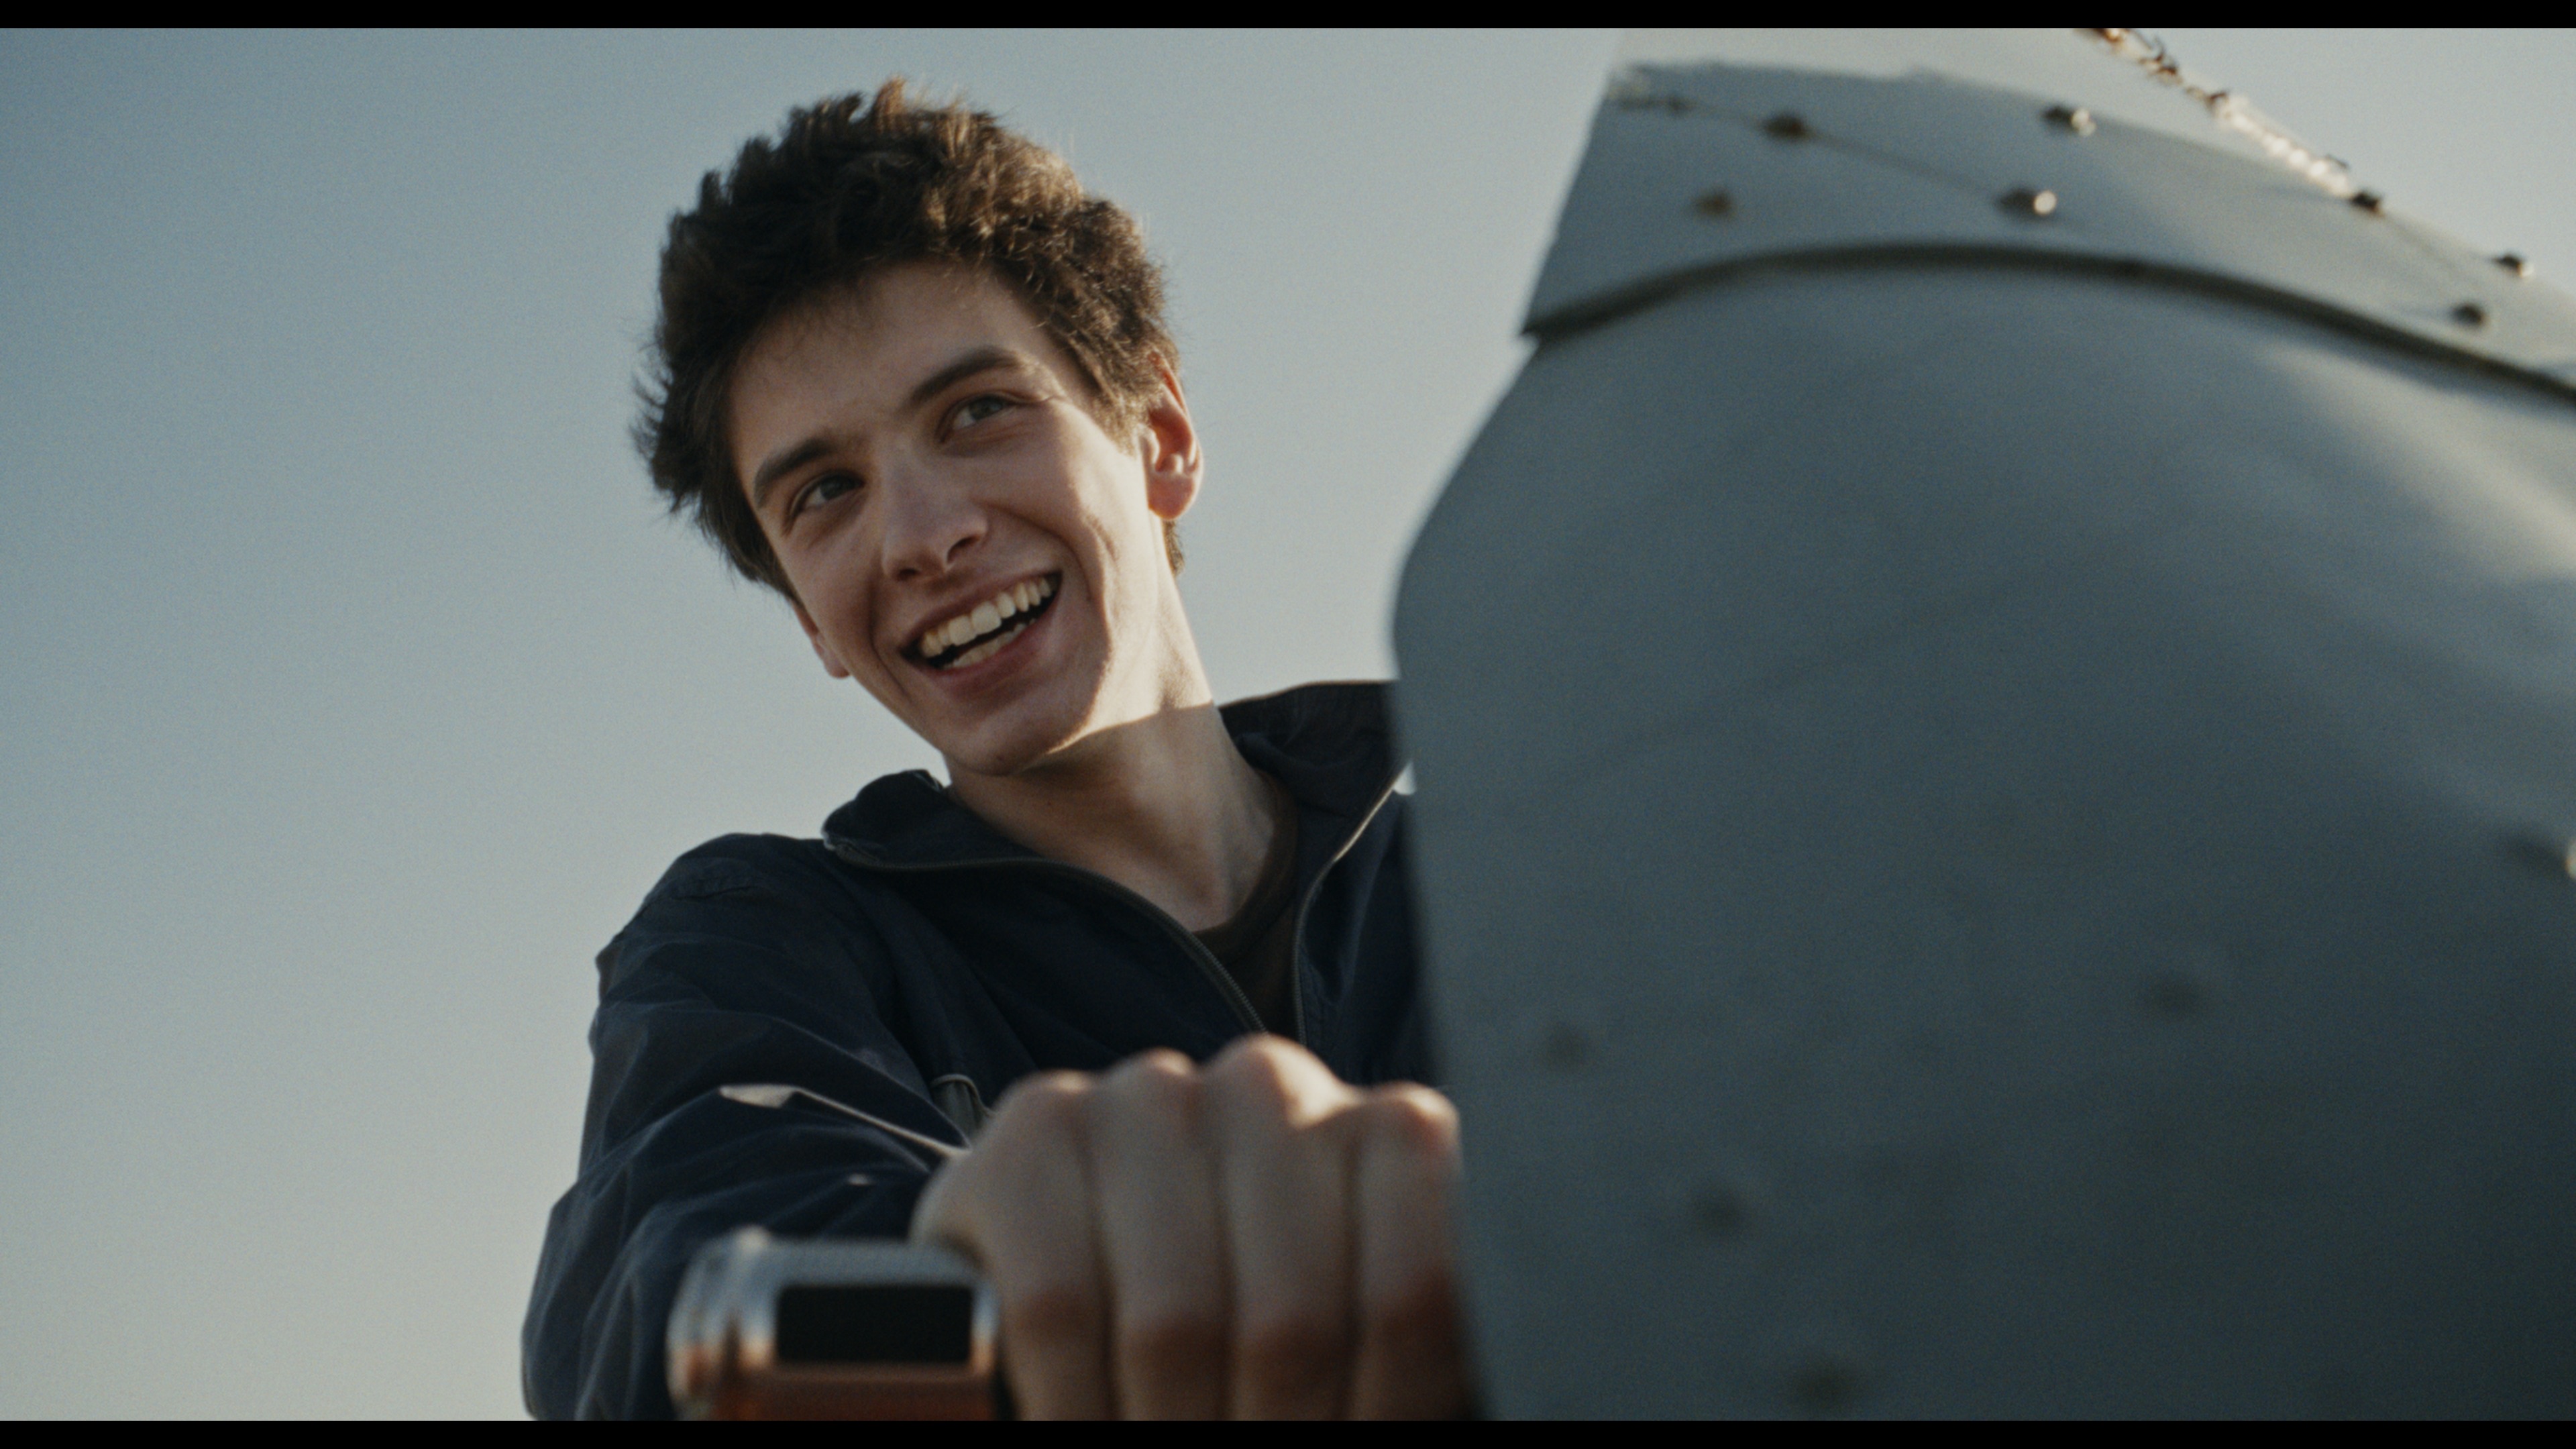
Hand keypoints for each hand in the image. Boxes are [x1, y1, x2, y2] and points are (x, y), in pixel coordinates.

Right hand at [908, 1035, 1467, 1418]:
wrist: (1095, 1260)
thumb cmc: (1258, 1325)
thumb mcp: (1364, 1340)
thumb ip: (1414, 1348)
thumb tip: (1507, 1387)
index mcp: (1391, 1134)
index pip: (1413, 1298)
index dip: (1380, 1415)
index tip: (1346, 1448)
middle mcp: (1272, 1088)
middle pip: (1291, 1326)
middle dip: (1267, 1436)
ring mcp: (1149, 1094)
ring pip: (1176, 1323)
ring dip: (1169, 1429)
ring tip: (1170, 1442)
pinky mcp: (1037, 1128)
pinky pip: (1058, 1306)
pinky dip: (1072, 1404)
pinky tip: (1083, 1421)